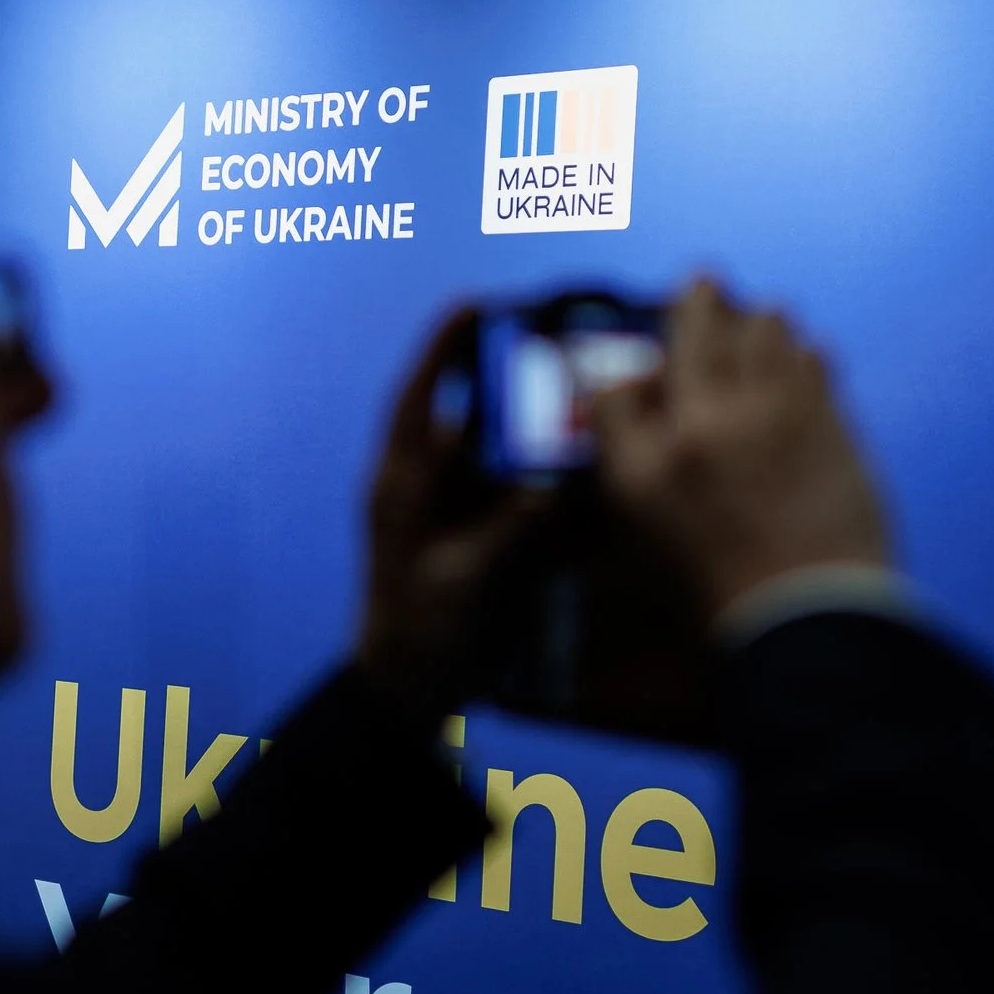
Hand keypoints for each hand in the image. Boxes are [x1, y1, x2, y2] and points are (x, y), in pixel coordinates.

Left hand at [356, 310, 544, 702]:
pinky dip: (552, 471)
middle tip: (547, 326)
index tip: (473, 303)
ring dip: (533, 415)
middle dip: (502, 368)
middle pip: (467, 408)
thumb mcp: (461, 579)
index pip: (420, 399)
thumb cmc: (421, 632)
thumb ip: (505, 530)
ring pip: (496, 446)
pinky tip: (591, 450)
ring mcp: (460, 512)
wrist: (415, 690)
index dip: (445, 349)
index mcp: (403, 483)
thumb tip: (552, 488)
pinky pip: (520, 492)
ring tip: (582, 378)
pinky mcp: (486, 540)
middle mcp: (431, 486)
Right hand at [591, 278, 889, 616]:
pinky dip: (806, 352)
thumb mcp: (650, 540)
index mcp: (646, 465)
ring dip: (757, 317)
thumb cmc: (722, 597)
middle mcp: (703, 424)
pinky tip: (806, 355)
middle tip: (702, 281)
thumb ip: (637, 465)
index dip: (620, 372)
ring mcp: (773, 414)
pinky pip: (816, 361)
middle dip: (696, 299)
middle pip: (695, 328)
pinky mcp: (829, 422)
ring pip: (764, 329)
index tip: (635, 362)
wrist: (808, 620)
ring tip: (759, 313)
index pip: (613, 390)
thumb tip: (635, 413)